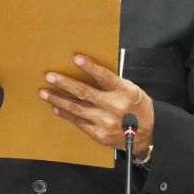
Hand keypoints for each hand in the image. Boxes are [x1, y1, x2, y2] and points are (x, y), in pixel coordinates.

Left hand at [39, 54, 154, 155]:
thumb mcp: (130, 90)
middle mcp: (115, 107)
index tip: (76, 58)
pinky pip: (78, 122)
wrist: (148, 135)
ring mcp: (106, 122)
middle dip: (65, 83)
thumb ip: (112, 82)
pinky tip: (55, 107)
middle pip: (85, 93)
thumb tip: (88, 68)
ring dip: (58, 99)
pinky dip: (65, 114)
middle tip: (50, 76)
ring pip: (77, 108)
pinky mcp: (99, 134)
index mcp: (125, 92)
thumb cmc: (136, 107)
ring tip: (44, 92)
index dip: (90, 67)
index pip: (105, 77)